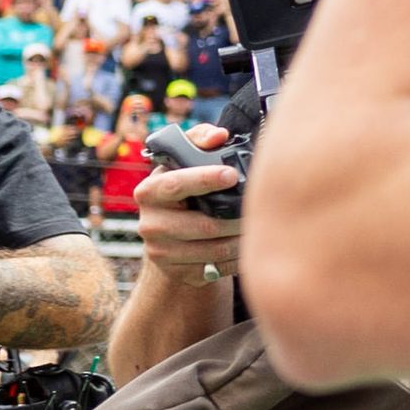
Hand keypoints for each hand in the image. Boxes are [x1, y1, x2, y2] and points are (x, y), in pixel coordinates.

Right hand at [133, 121, 243, 284]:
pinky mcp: (178, 273)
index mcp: (149, 191)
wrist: (170, 237)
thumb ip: (199, 140)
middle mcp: (150, 224)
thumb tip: (219, 136)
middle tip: (258, 207)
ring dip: (243, 238)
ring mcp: (161, 252)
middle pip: (203, 224)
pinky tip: (250, 245)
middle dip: (236, 217)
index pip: (175, 184)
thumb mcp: (184, 162)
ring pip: (215, 248)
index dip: (205, 179)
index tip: (232, 174)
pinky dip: (239, 257)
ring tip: (260, 225)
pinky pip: (218, 267)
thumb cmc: (186, 190)